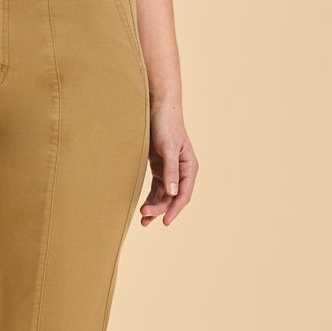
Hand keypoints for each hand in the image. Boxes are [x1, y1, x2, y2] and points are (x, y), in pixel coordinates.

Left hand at [140, 99, 196, 227]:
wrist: (158, 109)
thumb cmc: (167, 126)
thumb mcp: (169, 148)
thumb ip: (171, 170)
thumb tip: (173, 194)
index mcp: (189, 168)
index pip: (184, 194)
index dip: (175, 209)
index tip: (165, 221)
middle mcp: (182, 171)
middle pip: (172, 197)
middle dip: (160, 208)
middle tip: (144, 216)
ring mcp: (170, 170)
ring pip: (164, 195)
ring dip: (155, 207)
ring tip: (143, 220)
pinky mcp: (159, 167)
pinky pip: (156, 188)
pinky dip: (151, 198)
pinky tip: (143, 207)